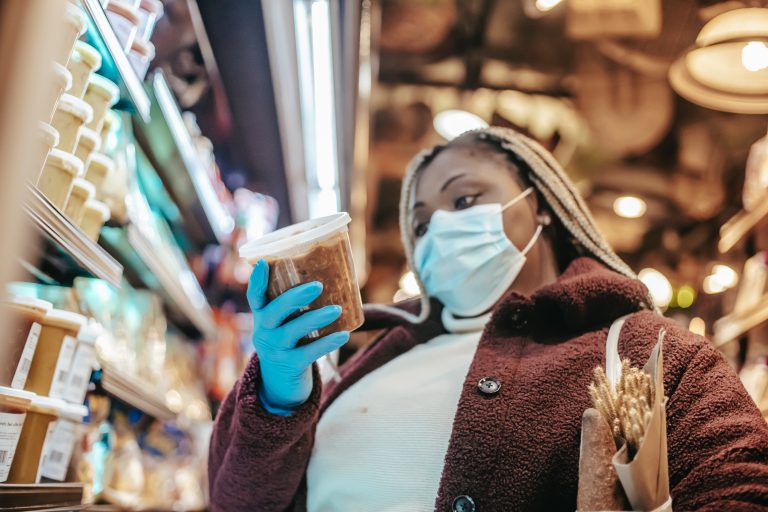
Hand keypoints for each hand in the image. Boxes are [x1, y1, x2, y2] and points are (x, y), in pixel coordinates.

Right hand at [247, 259, 349, 414]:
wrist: (279, 385)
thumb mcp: (285, 324)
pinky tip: (343, 335)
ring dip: (315, 319)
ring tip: (337, 309)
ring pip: (291, 332)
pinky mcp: (288, 366)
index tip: (264, 262)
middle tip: (318, 286)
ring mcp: (274, 350)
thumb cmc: (290, 342)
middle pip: (273, 311)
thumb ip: (297, 306)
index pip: (255, 296)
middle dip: (294, 297)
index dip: (257, 280)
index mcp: (262, 316)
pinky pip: (307, 353)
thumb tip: (334, 277)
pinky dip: (326, 344)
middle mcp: (263, 331)